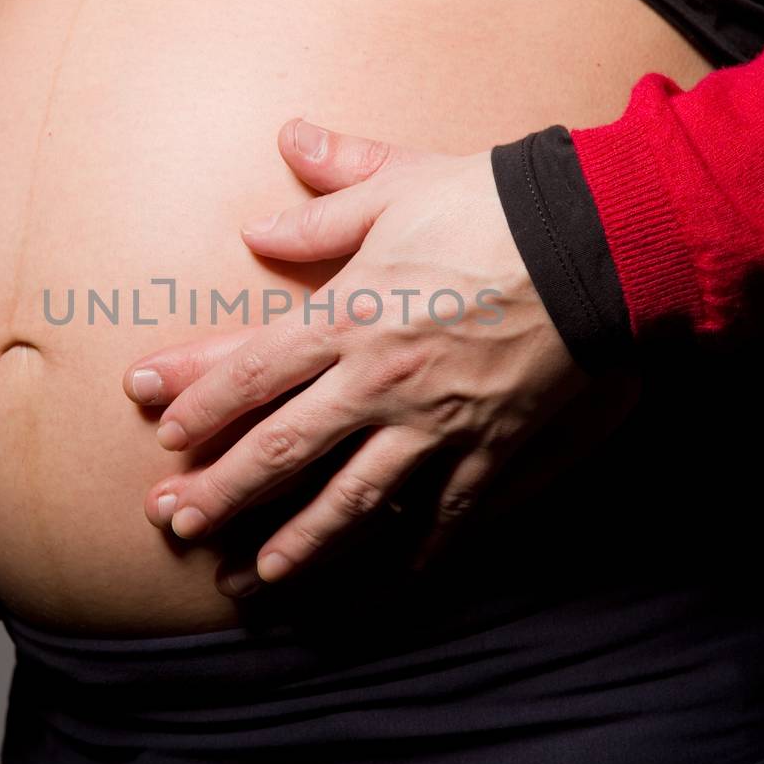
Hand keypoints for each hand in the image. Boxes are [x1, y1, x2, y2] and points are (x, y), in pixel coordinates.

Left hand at [123, 118, 630, 595]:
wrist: (599, 241)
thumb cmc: (494, 204)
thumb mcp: (399, 186)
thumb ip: (326, 202)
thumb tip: (265, 205)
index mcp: (348, 314)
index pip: (253, 372)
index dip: (201, 406)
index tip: (164, 435)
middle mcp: (379, 380)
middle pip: (284, 450)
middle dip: (224, 493)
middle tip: (178, 525)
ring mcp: (436, 423)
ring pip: (354, 500)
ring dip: (301, 542)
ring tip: (260, 577)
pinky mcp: (494, 446)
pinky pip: (450, 512)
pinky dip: (422, 549)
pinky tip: (397, 576)